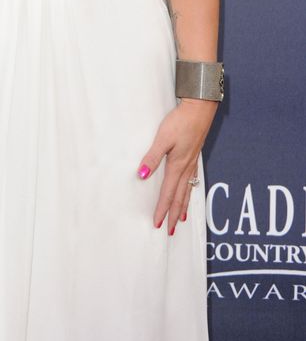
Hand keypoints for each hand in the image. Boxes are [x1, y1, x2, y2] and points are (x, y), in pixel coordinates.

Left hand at [137, 98, 216, 233]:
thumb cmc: (180, 122)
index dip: (162, 210)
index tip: (158, 224)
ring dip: (183, 207)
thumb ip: (151, 157)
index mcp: (177, 166)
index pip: (168, 194)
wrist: (200, 109)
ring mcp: (192, 163)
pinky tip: (188, 192)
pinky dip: (189, 193)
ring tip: (182, 220)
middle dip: (174, 215)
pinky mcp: (194, 156)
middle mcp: (186, 168)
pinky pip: (192, 181)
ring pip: (187, 191)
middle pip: (179, 197)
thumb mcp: (162, 138)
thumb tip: (141, 176)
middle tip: (170, 231)